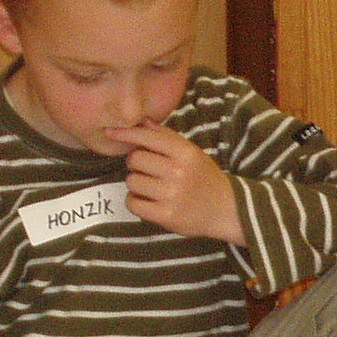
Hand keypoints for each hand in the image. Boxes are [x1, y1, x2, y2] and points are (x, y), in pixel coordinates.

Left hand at [106, 122, 243, 244]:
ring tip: (151, 187)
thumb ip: (167, 137)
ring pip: (131, 182)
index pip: (146, 138)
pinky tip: (147, 201)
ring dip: (136, 184)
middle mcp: (178, 172)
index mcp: (185, 153)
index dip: (125, 134)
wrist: (226, 210)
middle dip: (135, 164)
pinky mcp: (166, 216)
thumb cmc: (204, 177)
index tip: (109, 132)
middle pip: (134, 160)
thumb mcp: (191, 153)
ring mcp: (171, 195)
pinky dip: (135, 201)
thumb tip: (142, 121)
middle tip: (148, 170)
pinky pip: (133, 204)